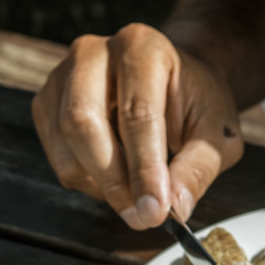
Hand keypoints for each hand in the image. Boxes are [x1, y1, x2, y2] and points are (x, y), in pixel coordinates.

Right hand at [31, 23, 243, 228]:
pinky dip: (87, 180)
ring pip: (66, 143)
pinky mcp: (48, 102)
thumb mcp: (216, 134)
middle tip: (143, 216)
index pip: (137, 112)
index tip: (155, 210)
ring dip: (100, 185)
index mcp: (141, 47)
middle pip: (84, 123)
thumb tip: (175, 207)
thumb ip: (197, 168)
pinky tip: (118, 179)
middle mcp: (94, 52)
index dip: (144, 168)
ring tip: (137, 198)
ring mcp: (63, 75)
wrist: (175, 80)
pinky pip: (58, 155)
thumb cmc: (196, 102)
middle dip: (114, 180)